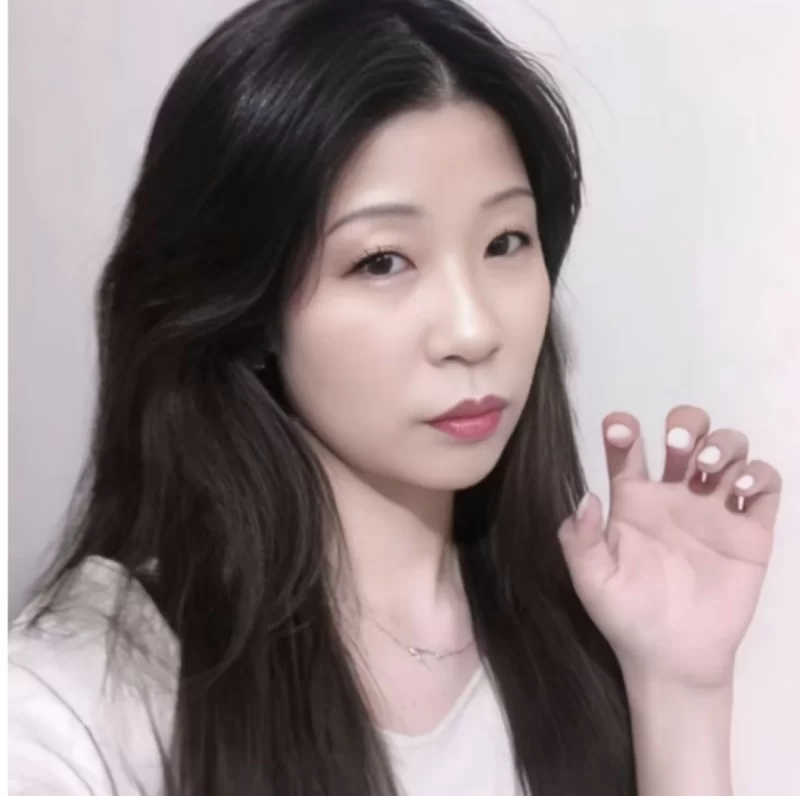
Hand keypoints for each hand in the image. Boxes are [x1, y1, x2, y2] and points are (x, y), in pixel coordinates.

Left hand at [557, 405, 782, 688]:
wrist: (673, 659)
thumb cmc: (626, 616)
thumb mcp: (592, 581)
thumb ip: (581, 540)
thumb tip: (586, 498)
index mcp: (633, 499)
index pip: (628, 447)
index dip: (623, 428)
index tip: (620, 429)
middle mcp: (675, 494)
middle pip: (687, 432)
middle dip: (686, 425)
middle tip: (679, 449)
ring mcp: (715, 508)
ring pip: (729, 448)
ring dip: (723, 443)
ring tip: (708, 470)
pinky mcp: (751, 530)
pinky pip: (766, 485)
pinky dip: (758, 475)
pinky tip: (738, 492)